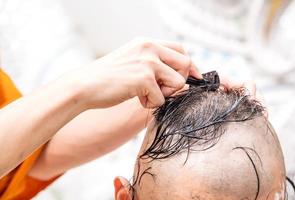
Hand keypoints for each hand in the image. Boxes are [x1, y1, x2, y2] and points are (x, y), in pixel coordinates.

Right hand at [63, 38, 199, 108]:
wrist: (84, 86)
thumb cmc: (107, 78)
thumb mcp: (131, 61)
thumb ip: (152, 62)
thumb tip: (178, 75)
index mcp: (146, 42)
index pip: (180, 49)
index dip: (189, 65)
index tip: (193, 77)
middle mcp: (149, 47)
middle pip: (186, 63)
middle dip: (179, 81)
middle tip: (162, 89)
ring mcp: (147, 62)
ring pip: (178, 82)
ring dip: (165, 94)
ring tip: (146, 94)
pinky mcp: (144, 78)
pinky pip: (162, 98)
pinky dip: (151, 104)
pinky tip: (136, 99)